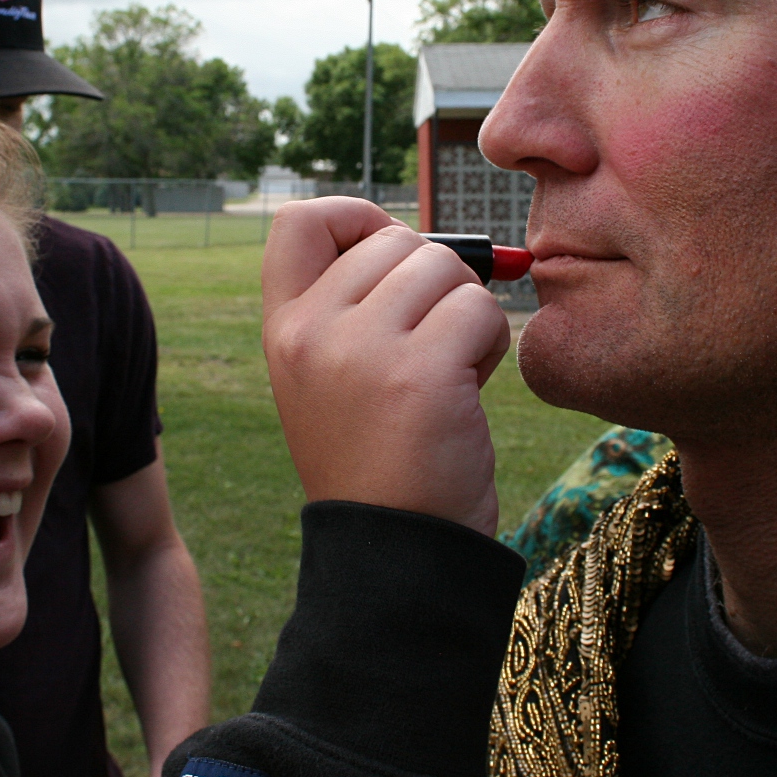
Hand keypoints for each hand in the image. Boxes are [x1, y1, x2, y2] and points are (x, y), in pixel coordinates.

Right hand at [261, 197, 510, 534]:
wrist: (398, 557)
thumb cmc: (385, 463)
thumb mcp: (336, 378)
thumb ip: (359, 307)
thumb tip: (436, 242)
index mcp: (283, 330)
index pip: (301, 221)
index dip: (358, 219)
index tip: (393, 261)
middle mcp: (310, 331)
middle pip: (396, 240)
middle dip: (433, 282)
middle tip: (431, 349)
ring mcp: (361, 350)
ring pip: (446, 268)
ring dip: (467, 313)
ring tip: (451, 375)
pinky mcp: (420, 372)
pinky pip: (481, 309)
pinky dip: (493, 343)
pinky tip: (470, 391)